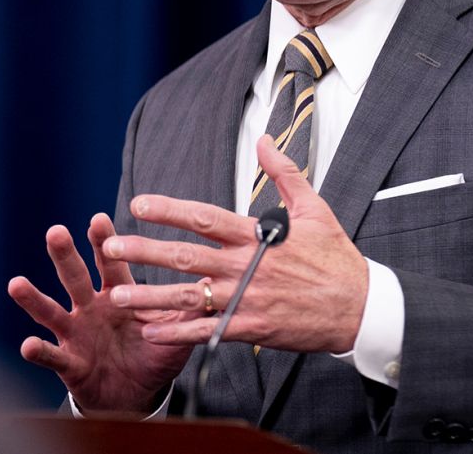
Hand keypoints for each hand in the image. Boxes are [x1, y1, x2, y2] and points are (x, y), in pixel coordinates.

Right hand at [7, 213, 195, 413]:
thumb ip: (191, 307)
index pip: (110, 263)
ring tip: (17, 283)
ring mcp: (76, 333)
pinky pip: (52, 355)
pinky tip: (28, 345)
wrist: (136, 394)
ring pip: (52, 311)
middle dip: (66, 255)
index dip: (103, 242)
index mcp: (118, 294)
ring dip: (34, 298)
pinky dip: (40, 351)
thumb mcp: (175, 331)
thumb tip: (214, 280)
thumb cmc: (153, 354)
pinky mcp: (69, 362)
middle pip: (75, 277)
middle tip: (56, 232)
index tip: (98, 219)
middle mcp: (91, 308)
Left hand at [104, 135, 368, 352]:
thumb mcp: (315, 208)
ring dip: (150, 295)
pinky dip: (177, 333)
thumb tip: (265, 139)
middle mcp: (245, 267)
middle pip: (186, 257)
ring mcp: (246, 300)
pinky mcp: (251, 328)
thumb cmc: (336, 258)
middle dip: (145, 250)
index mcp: (256, 236)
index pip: (204, 218)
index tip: (139, 204)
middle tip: (111, 245)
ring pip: (188, 297)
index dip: (169, 210)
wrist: (360, 307)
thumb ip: (284, 172)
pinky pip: (206, 331)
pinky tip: (149, 332)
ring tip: (117, 294)